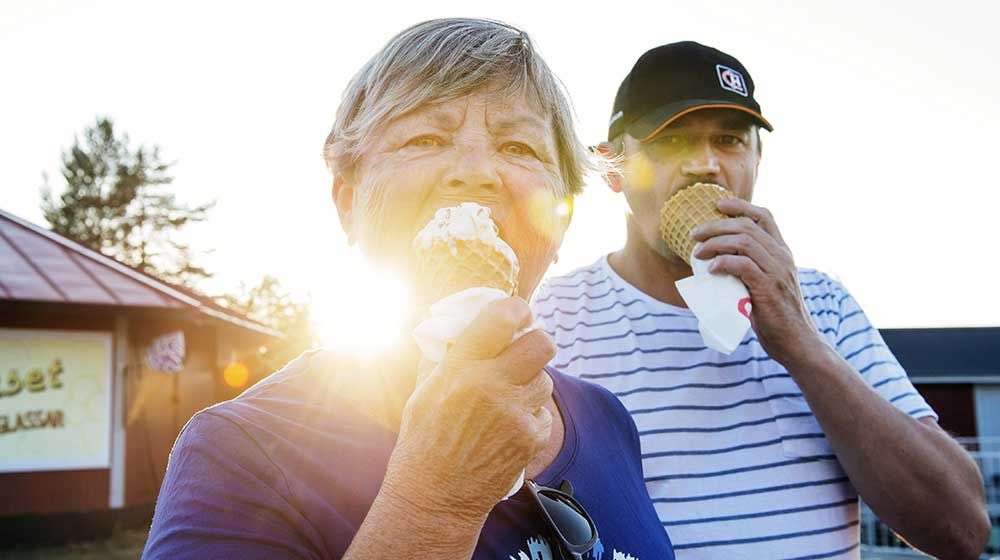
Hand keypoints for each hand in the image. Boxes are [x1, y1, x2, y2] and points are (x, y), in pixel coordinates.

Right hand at [383, 297, 554, 523]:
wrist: (434, 498)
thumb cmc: (422, 442)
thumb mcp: (422, 392)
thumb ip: (445, 356)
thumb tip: (461, 325)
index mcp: (460, 368)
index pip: (502, 317)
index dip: (516, 309)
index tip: (518, 312)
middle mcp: (491, 386)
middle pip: (541, 344)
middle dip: (537, 341)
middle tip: (526, 348)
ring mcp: (515, 413)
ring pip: (544, 380)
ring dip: (531, 383)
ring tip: (507, 398)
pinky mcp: (531, 438)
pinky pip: (544, 413)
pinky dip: (531, 416)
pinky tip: (508, 427)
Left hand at [691, 198, 824, 366]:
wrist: (796, 342)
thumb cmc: (775, 316)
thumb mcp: (766, 285)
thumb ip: (750, 270)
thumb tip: (718, 263)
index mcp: (782, 252)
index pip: (765, 216)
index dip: (740, 206)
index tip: (718, 204)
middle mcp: (782, 257)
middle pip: (747, 226)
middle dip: (717, 225)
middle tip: (695, 234)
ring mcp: (777, 271)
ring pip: (743, 242)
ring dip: (715, 243)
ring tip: (697, 252)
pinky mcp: (768, 288)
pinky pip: (743, 266)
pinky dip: (723, 263)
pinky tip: (711, 270)